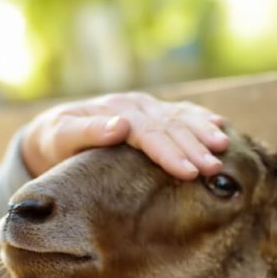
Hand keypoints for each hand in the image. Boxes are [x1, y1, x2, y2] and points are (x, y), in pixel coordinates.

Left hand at [21, 91, 228, 178]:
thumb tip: (119, 125)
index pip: (147, 132)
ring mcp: (145, 107)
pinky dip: (201, 118)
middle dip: (194, 147)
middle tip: (214, 168)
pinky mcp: (151, 113)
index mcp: (115, 111)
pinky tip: (220, 125)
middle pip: (169, 126)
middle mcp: (134, 105)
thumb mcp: (60, 137)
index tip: (188, 171)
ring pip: (180, 117)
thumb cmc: (55, 141)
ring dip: (203, 131)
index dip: (169, 152)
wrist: (52, 131)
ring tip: (224, 146)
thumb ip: (87, 132)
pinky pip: (181, 113)